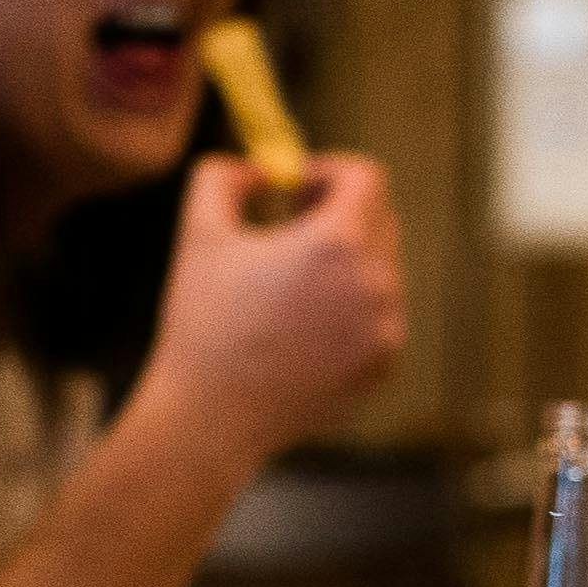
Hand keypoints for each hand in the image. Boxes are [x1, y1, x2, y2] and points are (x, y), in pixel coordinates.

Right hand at [148, 152, 406, 460]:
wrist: (211, 419)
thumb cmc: (202, 325)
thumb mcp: (200, 234)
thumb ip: (223, 176)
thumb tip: (258, 167)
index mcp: (337, 243)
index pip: (366, 177)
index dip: (331, 171)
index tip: (297, 187)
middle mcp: (376, 283)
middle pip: (380, 218)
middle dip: (339, 211)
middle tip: (291, 226)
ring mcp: (386, 329)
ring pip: (381, 269)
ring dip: (345, 262)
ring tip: (288, 287)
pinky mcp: (384, 365)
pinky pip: (380, 315)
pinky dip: (350, 308)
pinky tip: (300, 330)